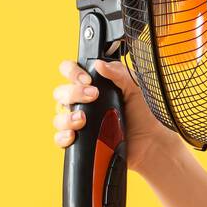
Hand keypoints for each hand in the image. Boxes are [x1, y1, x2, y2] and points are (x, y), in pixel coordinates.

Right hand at [52, 57, 182, 174]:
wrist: (148, 142)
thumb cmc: (141, 114)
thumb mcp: (134, 88)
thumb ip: (119, 73)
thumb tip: (99, 64)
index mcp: (91, 86)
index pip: (70, 72)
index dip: (73, 72)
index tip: (88, 80)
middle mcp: (81, 103)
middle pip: (61, 93)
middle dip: (73, 93)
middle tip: (93, 96)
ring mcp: (79, 122)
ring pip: (58, 115)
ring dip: (67, 116)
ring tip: (83, 119)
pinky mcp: (79, 141)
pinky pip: (60, 138)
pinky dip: (62, 136)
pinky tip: (73, 135)